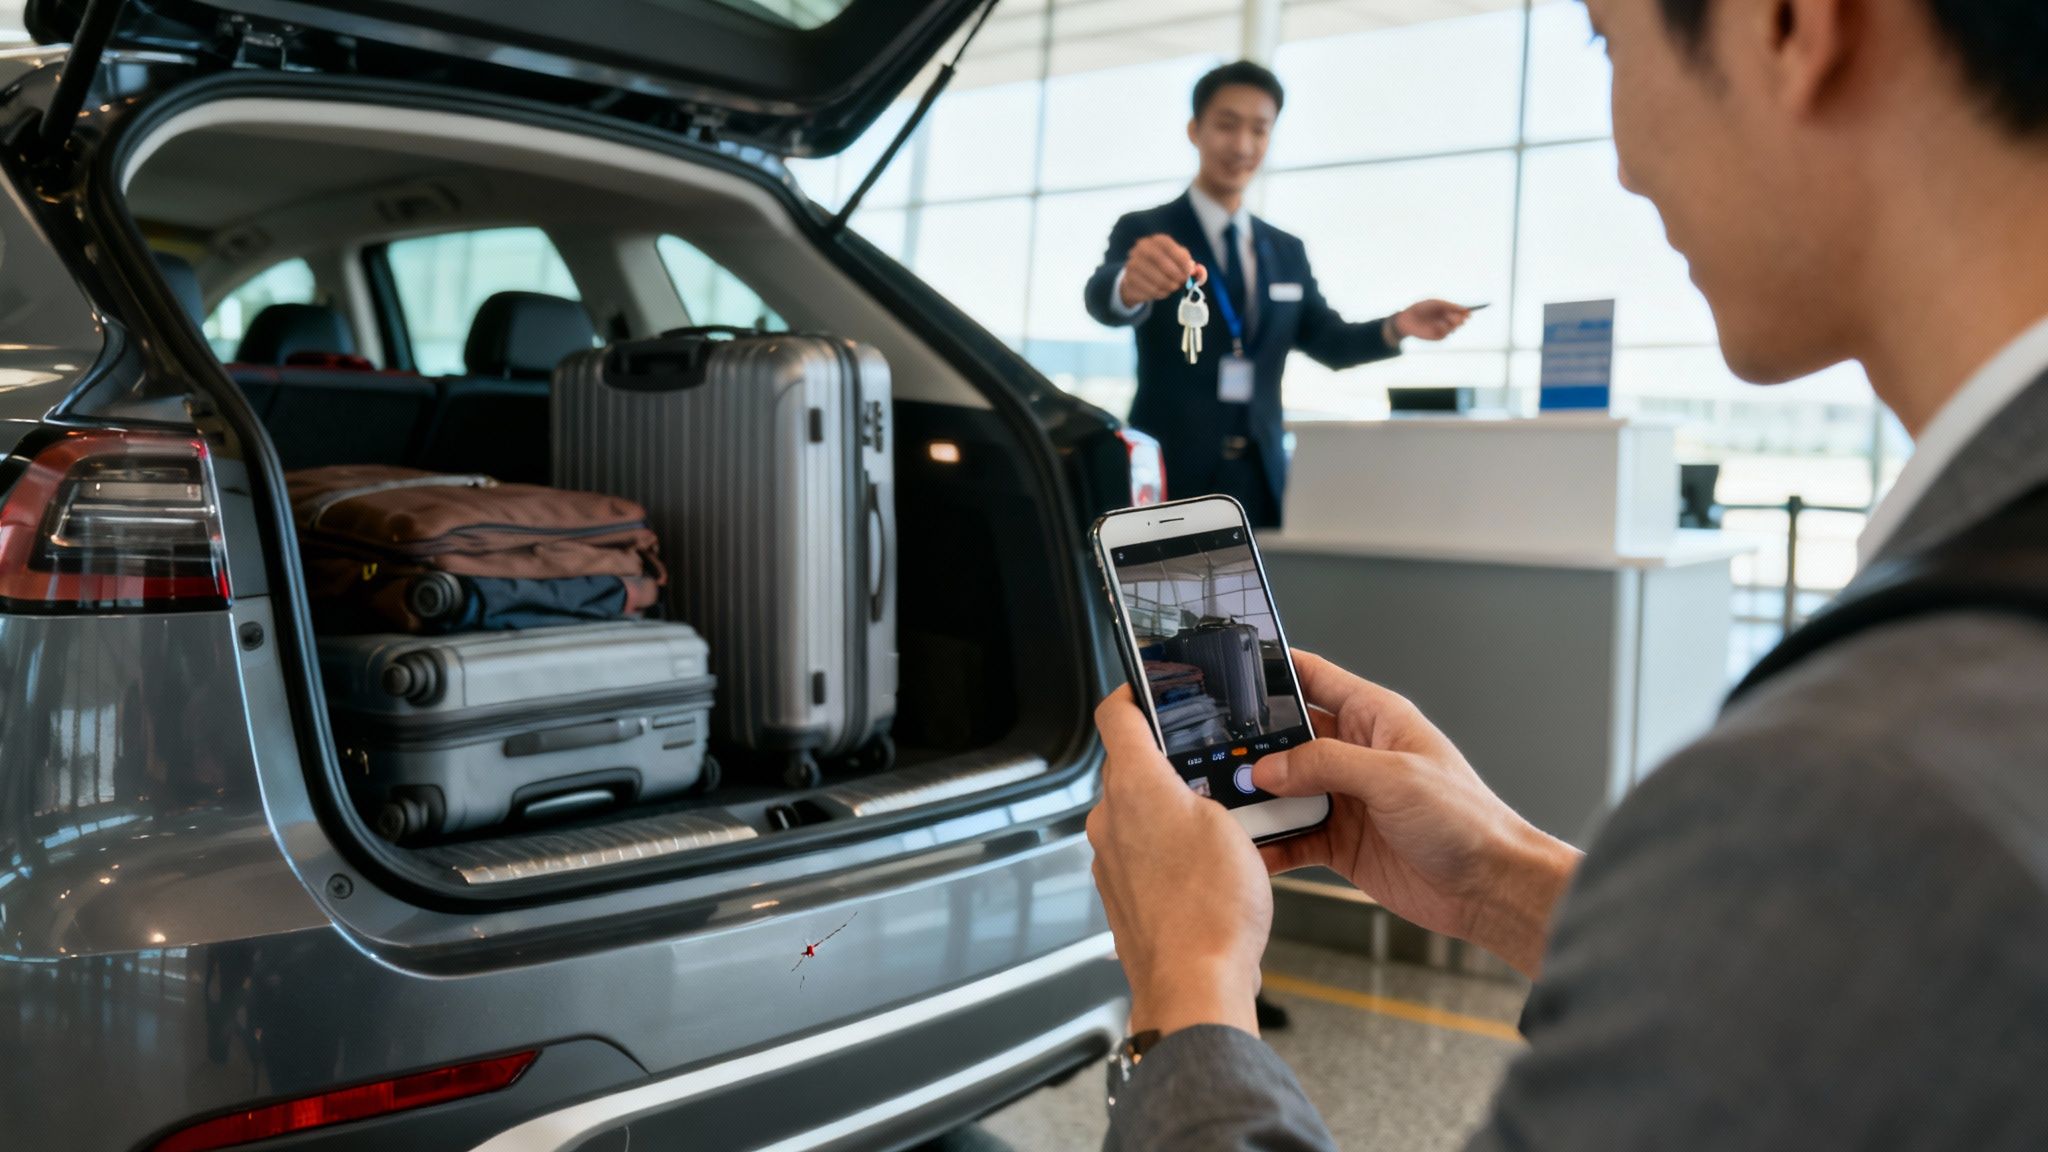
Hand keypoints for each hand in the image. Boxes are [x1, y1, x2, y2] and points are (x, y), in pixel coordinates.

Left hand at [1087, 686, 1267, 1038]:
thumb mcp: (1230, 823)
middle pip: (1129, 767)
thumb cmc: (1212, 909)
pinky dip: (1170, 850)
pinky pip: (1144, 855)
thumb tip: (1194, 789)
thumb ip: (1205, 791)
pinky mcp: (1121, 895)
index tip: (1149, 685)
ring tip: (1221, 824)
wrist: (1195, 983)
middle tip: (1209, 762)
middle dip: (1167, 761)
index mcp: (1132, 787)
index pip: (1115, 715)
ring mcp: (1111, 861)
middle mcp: (1110, 821)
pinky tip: (1209, 867)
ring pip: (1139, 814)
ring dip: (1172, 809)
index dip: (1133, 692)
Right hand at [1119, 234, 1207, 308]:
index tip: (1188, 272)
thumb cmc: (1162, 267)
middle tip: (1181, 282)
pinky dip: (1159, 294)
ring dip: (1169, 287)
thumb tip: (1200, 272)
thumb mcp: (1177, 262)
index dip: (1181, 260)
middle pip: (1162, 262)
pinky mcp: (1129, 280)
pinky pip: (1150, 291)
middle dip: (1176, 275)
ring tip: (1171, 287)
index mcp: (1156, 240)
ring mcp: (1133, 264)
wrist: (1136, 277)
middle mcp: (1142, 249)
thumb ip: (1191, 266)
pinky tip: (1161, 291)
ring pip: (1157, 280)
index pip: (1169, 246)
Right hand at [1252, 651, 1581, 977]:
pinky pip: (1292, 836)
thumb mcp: (1393, 778)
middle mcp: (1355, 754)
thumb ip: (1326, 764)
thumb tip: (1270, 766)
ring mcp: (1345, 798)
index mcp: (1374, 718)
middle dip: (1252, 747)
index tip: (1230, 671)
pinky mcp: (1340, 841)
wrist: (1489, 887)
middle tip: (1212, 755)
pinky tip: (1252, 848)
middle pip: (1287, 738)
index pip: (1313, 677)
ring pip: (1283, 789)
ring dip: (1256, 798)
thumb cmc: (1466, 820)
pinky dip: (1270, 843)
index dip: (1273, 670)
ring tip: (1224, 804)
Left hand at [1392, 299, 1473, 341]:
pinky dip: (1443, 329)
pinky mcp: (1438, 337)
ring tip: (1443, 318)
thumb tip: (1465, 309)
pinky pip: (1446, 333)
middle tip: (1458, 317)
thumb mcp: (1436, 303)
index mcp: (1448, 311)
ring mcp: (1443, 329)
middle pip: (1461, 322)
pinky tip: (1436, 325)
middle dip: (1460, 319)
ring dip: (1451, 323)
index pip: (1461, 313)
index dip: (1466, 313)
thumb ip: (1450, 306)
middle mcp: (1447, 321)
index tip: (1469, 312)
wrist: (1408, 318)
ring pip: (1454, 328)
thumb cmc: (1421, 308)